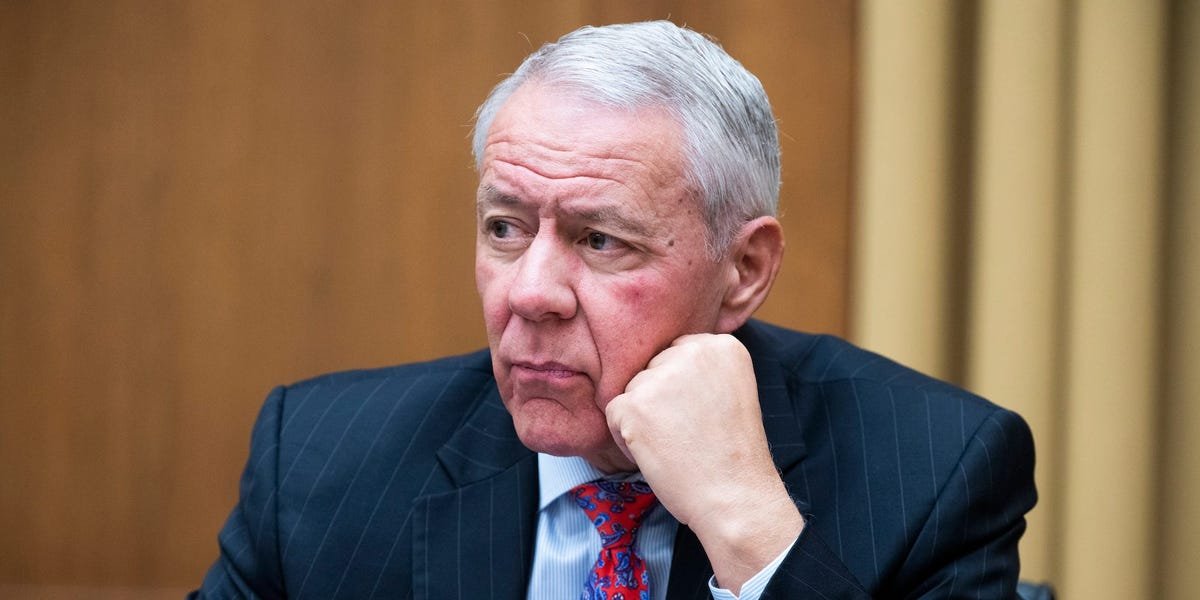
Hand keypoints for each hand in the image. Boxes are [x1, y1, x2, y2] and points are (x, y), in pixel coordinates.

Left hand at [605, 333, 803, 593]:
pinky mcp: (634, 404)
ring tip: (676, 445)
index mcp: (721, 345)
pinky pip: (613, 412)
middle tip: (689, 433)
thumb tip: (654, 364)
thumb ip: (698, 370)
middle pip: (651, 368)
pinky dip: (626, 437)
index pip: (675, 354)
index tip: (701, 416)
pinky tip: (658, 453)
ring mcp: (661, 377)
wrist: (736, 497)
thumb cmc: (732, 454)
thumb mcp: (730, 391)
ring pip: (631, 390)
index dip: (680, 390)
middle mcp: (692, 352)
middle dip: (659, 401)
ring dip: (643, 419)